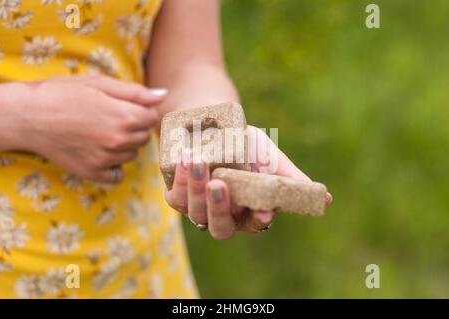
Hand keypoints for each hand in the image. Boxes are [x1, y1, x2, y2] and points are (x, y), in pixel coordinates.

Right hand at [8, 75, 165, 182]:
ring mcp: (107, 160)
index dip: (141, 110)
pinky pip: (117, 174)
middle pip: (144, 137)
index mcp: (125, 117)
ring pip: (132, 155)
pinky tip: (99, 151)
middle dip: (135, 127)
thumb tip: (163, 96)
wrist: (28, 116)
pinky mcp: (93, 173)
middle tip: (111, 117)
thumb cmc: (63, 93)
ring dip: (124, 145)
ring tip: (100, 131)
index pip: (153, 118)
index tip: (126, 106)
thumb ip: (135, 92)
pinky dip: (113, 165)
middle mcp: (119, 141)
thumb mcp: (100, 83)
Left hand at [165, 125, 331, 239]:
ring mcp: (198, 207)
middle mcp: (223, 214)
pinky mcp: (178, 196)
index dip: (258, 220)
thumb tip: (327, 198)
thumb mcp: (269, 157)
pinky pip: (176, 198)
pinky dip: (179, 180)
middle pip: (221, 228)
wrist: (211, 124)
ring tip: (197, 161)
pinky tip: (184, 159)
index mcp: (248, 210)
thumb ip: (290, 178)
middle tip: (220, 184)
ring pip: (196, 212)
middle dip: (219, 209)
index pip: (255, 224)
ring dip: (196, 189)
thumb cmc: (244, 142)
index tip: (262, 211)